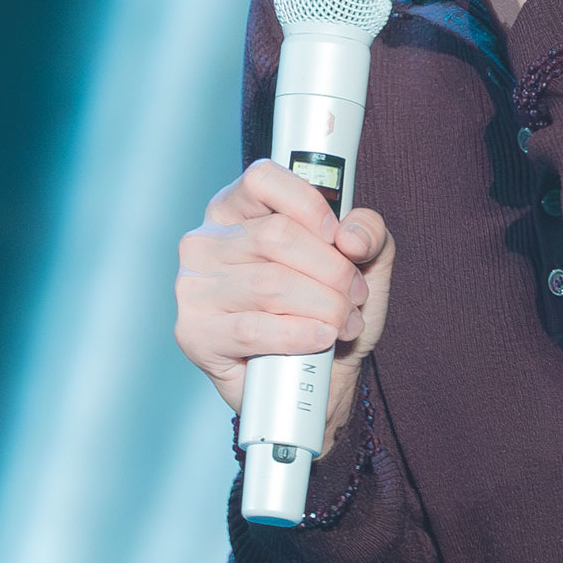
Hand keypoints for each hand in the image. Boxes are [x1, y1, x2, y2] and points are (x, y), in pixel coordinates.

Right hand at [176, 159, 394, 439]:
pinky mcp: (194, 333)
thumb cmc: (326, 312)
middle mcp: (205, 242)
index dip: (309, 205)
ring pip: (271, 284)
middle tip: (354, 295)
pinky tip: (320, 338)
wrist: (313, 382)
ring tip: (344, 322)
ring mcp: (193, 287)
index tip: (338, 237)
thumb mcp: (363, 263)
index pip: (262, 180)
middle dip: (332, 269)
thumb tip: (352, 236)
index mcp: (236, 210)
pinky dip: (298, 334)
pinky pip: (253, 329)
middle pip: (277, 236)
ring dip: (324, 306)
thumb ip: (369, 232)